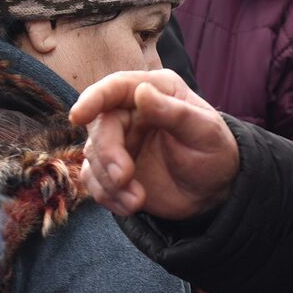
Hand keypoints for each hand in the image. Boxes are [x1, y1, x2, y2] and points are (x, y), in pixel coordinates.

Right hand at [69, 69, 238, 219]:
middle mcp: (132, 111)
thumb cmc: (214, 154)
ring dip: (110, 182)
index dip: (94, 98)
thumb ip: (174, 112)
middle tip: (125, 178)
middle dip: (108, 154)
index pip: (116, 87)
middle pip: (100, 126)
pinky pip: (92, 180)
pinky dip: (107, 196)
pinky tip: (131, 205)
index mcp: (156, 90)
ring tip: (137, 200)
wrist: (212, 193)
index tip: (78, 116)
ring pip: (92, 156)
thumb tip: (142, 91)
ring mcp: (120, 140)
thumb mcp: (205, 132)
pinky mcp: (112, 168)